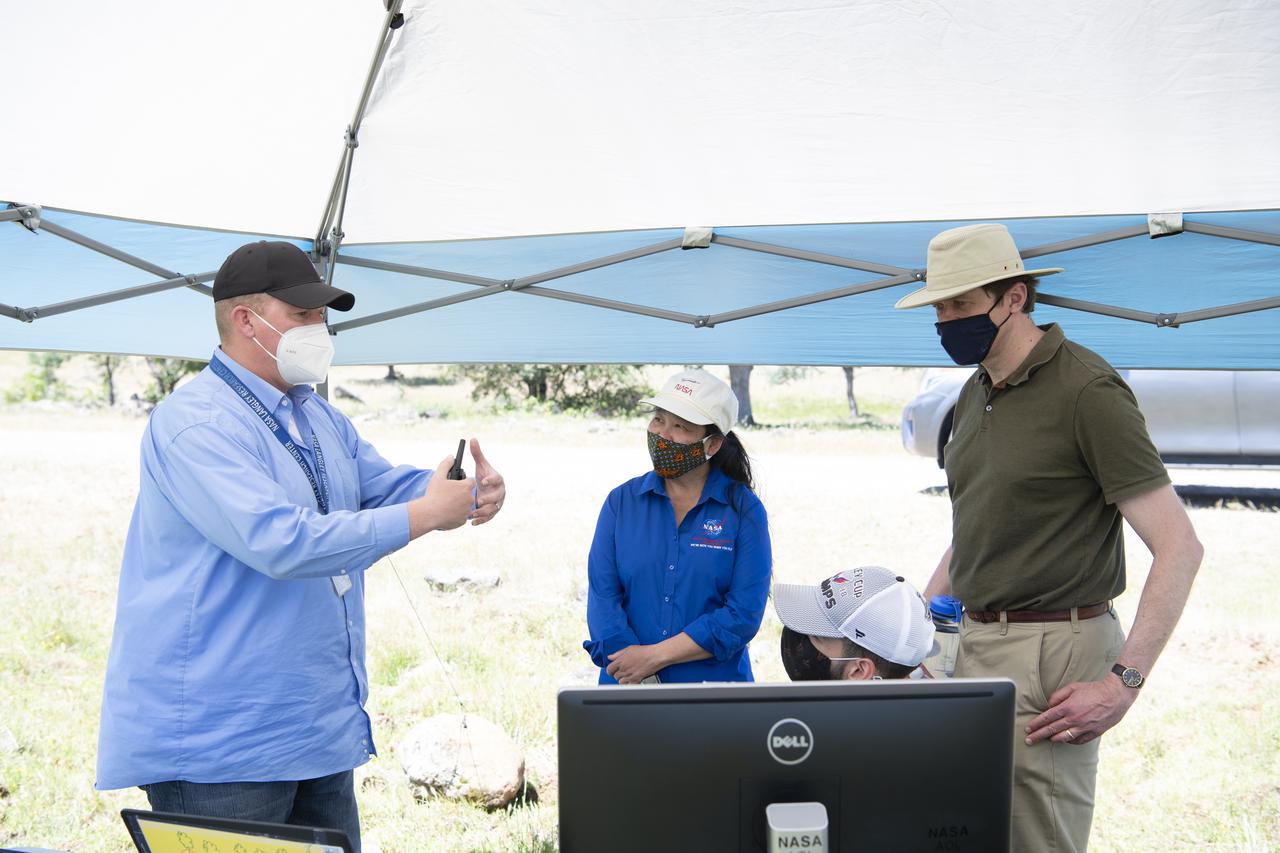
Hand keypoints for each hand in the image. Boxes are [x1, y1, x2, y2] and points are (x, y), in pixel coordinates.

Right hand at [418, 454, 474, 531]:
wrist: (429, 514)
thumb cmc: (433, 494)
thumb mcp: (438, 476)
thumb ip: (446, 464)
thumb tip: (451, 457)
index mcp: (466, 487)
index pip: (470, 481)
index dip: (463, 482)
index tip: (456, 485)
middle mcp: (470, 498)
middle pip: (468, 494)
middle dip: (461, 494)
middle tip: (450, 495)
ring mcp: (467, 511)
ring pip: (465, 506)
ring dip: (459, 505)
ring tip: (447, 504)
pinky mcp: (463, 521)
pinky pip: (461, 516)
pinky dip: (456, 515)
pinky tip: (447, 513)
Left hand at [467, 438, 504, 525]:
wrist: (485, 491)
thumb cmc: (483, 476)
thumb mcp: (480, 466)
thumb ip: (477, 453)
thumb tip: (473, 439)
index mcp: (498, 479)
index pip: (497, 479)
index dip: (491, 480)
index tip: (482, 481)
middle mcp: (500, 492)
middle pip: (497, 496)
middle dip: (488, 499)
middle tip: (478, 500)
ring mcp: (497, 503)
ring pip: (493, 509)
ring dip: (483, 512)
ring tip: (472, 513)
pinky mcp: (493, 512)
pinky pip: (489, 517)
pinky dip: (481, 520)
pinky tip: (472, 522)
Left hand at [606, 644, 664, 683]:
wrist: (655, 656)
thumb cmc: (644, 651)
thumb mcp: (629, 648)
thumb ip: (618, 654)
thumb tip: (610, 657)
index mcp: (621, 660)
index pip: (609, 669)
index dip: (610, 671)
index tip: (612, 671)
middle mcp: (624, 669)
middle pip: (615, 676)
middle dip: (618, 675)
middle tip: (623, 672)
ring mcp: (630, 675)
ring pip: (621, 682)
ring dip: (623, 680)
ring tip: (628, 676)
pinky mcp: (637, 680)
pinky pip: (629, 686)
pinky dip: (630, 684)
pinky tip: (633, 680)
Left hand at [1024, 675, 1138, 745]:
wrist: (1115, 695)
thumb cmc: (1093, 690)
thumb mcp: (1072, 687)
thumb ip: (1057, 696)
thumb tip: (1048, 706)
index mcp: (1068, 707)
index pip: (1046, 718)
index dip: (1035, 725)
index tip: (1028, 730)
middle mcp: (1074, 719)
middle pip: (1051, 730)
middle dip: (1038, 736)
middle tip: (1029, 741)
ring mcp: (1084, 727)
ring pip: (1064, 738)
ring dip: (1053, 739)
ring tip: (1046, 740)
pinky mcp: (1094, 733)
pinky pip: (1078, 741)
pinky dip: (1070, 741)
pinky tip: (1065, 740)